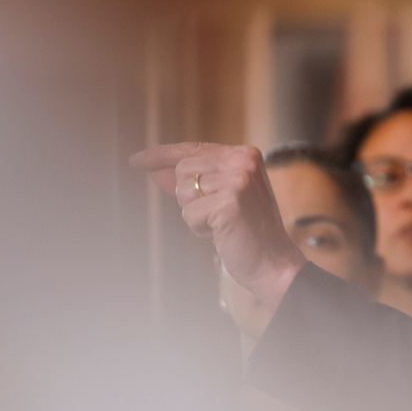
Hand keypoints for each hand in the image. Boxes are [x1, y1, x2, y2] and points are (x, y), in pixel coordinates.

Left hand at [130, 142, 306, 311]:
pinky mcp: (229, 203)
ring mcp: (238, 181)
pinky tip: (222, 233)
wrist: (273, 262)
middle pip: (183, 169)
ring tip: (221, 223)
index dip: (162, 154)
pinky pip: (189, 214)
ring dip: (194, 213)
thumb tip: (154, 169)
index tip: (137, 159)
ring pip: (183, 191)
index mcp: (246, 154)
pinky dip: (199, 228)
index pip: (193, 149)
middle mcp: (243, 161)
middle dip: (188, 196)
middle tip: (215, 214)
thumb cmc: (248, 231)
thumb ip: (193, 180)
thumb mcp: (222, 196)